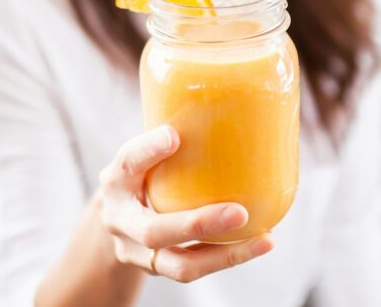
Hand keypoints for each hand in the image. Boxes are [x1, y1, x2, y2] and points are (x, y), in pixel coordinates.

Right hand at [96, 125, 273, 282]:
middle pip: (154, 231)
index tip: (174, 135)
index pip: (127, 162)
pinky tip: (260, 242)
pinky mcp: (157, 269)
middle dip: (198, 224)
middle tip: (240, 212)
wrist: (116, 218)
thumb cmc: (143, 174)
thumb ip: (171, 140)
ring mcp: (136, 251)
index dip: (148, 150)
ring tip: (264, 240)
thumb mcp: (145, 154)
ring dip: (225, 255)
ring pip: (179, 266)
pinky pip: (194, 269)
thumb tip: (232, 110)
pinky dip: (229, 257)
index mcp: (116, 180)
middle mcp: (119, 219)